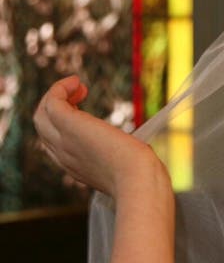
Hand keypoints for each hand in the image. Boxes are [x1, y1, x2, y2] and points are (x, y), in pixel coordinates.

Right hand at [33, 76, 164, 197]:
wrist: (139, 180)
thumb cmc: (142, 176)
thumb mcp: (129, 168)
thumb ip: (124, 159)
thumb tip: (140, 149)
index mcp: (77, 169)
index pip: (56, 145)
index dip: (64, 127)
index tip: (84, 113)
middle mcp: (65, 157)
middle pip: (45, 128)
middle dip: (59, 108)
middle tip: (82, 94)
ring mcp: (64, 141)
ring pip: (42, 115)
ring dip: (56, 96)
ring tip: (78, 86)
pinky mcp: (69, 125)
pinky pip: (52, 102)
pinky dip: (60, 88)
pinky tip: (77, 82)